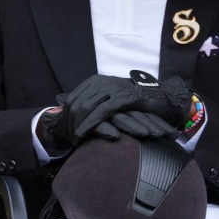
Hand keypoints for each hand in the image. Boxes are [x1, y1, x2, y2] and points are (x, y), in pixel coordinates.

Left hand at [43, 73, 190, 149]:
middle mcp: (101, 82)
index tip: (63, 129)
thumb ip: (94, 101)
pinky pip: (101, 111)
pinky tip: (83, 133)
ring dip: (77, 124)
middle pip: (76, 103)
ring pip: (86, 107)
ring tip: (73, 138)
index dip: (65, 115)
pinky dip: (90, 123)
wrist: (155, 97)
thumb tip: (72, 110)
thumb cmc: (131, 102)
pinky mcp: (122, 98)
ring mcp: (112, 88)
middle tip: (66, 138)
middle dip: (69, 122)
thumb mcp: (109, 98)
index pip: (72, 97)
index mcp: (95, 81)